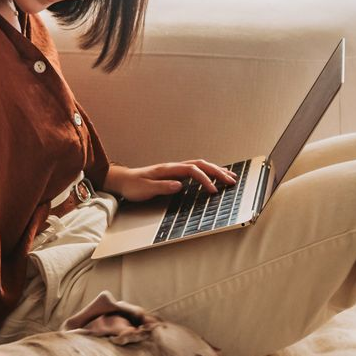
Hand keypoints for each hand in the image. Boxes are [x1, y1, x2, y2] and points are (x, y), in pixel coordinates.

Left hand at [105, 160, 237, 203]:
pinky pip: (195, 170)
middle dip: (217, 172)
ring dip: (215, 170)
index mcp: (168, 169)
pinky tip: (214, 177)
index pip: (192, 170)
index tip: (213, 191)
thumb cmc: (133, 185)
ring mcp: (175, 169)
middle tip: (231, 181)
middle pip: (201, 164)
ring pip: (200, 165)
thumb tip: (179, 185)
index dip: (205, 179)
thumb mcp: (145, 188)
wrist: (123, 180)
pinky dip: (208, 172)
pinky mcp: (175, 174)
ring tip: (230, 177)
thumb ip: (162, 186)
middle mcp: (174, 166)